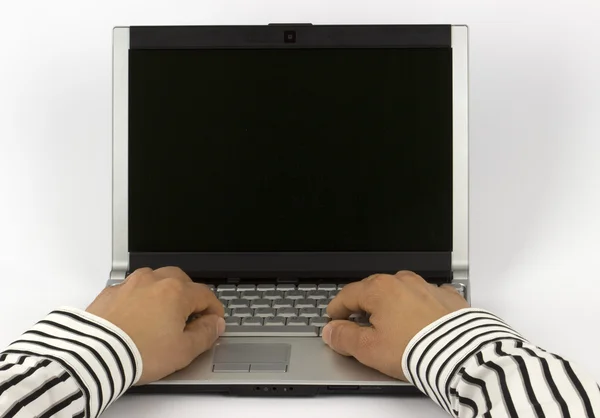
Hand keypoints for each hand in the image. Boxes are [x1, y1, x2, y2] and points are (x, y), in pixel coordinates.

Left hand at [86, 267, 224, 384]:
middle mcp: (154, 281)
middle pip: (181, 280)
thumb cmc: (138, 353)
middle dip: (189, 296)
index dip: (213, 309)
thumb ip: (205, 334)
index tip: (213, 321)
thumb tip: (214, 325)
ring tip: (162, 314)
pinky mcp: (110, 293)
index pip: (205, 295)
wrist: (95, 356)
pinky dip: (139, 298)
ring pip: (155, 279)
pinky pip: (132, 288)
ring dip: (163, 292)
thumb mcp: (183, 351)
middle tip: (190, 316)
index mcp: (177, 292)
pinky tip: (137, 316)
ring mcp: (130, 284)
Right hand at [322, 271, 468, 380]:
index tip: (334, 319)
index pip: (348, 295)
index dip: (337, 309)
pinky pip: (427, 298)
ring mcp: (427, 287)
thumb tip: (332, 332)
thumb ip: (345, 338)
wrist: (461, 355)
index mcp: (379, 289)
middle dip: (363, 305)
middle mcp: (403, 282)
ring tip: (390, 326)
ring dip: (392, 305)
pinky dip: (420, 307)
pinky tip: (419, 322)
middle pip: (373, 290)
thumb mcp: (369, 349)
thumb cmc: (416, 350)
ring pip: (401, 292)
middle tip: (357, 322)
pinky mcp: (448, 298)